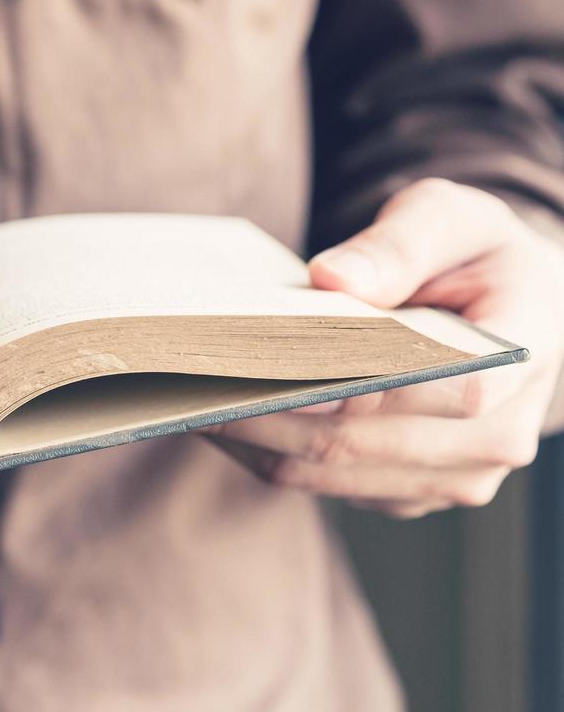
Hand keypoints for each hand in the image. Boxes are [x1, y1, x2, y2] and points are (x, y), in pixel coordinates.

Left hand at [204, 178, 563, 517]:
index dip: (354, 384)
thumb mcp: (451, 218)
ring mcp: (451, 477)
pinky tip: (222, 413)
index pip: (443, 391)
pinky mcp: (406, 493)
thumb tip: (335, 281)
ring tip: (187, 395)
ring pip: (330, 475)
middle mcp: (496, 440)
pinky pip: (323, 486)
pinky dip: (265, 452)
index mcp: (522, 361)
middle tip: (189, 377)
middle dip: (270, 412)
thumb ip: (400, 244)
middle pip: (364, 443)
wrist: (504, 308)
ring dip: (254, 440)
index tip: (270, 361)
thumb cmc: (474, 256)